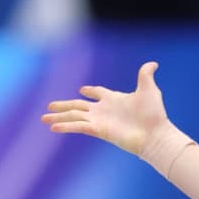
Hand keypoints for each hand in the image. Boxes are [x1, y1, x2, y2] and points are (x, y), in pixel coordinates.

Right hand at [42, 61, 171, 157]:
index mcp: (114, 99)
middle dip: (63, 105)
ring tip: (43, 118)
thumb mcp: (149, 90)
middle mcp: (104, 110)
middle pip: (78, 106)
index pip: (98, 93)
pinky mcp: (98, 130)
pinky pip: (78, 126)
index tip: (82, 89)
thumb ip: (145, 75)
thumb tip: (153, 63)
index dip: (91, 91)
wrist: (155, 134)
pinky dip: (66, 126)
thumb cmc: (153, 114)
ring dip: (58, 116)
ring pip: (73, 116)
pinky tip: (53, 126)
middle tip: (49, 105)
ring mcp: (99, 120)